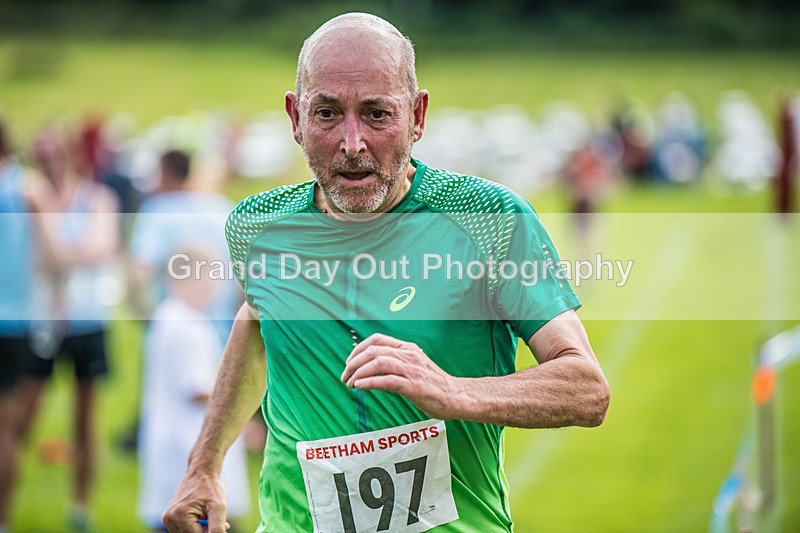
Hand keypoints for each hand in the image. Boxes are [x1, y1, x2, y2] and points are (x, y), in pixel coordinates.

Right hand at [162, 470, 229, 532]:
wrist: (201, 472)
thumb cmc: (211, 488)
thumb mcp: (219, 507)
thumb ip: (217, 528)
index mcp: (180, 515)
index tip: (222, 524)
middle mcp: (169, 518)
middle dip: (204, 531)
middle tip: (214, 518)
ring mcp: (167, 518)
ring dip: (198, 531)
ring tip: (208, 516)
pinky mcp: (168, 518)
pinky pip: (182, 531)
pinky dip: (193, 528)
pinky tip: (201, 516)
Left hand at [341, 333, 461, 419]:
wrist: (457, 396)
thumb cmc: (434, 384)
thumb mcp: (415, 365)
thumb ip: (397, 362)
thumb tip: (372, 366)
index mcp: (408, 348)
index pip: (377, 339)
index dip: (357, 348)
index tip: (349, 362)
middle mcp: (408, 355)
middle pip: (373, 350)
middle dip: (353, 363)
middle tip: (344, 376)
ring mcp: (411, 370)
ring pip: (377, 363)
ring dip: (358, 373)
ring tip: (349, 383)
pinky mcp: (413, 386)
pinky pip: (386, 380)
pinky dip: (369, 382)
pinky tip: (360, 387)